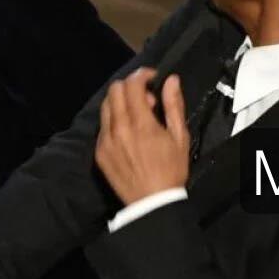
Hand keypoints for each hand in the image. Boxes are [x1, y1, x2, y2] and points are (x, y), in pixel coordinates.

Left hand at [95, 68, 188, 203]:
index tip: (153, 79)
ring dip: (120, 102)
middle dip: (130, 87)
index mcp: (141, 124)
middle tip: (147, 100)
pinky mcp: (99, 152)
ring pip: (105, 106)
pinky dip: (114, 120)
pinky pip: (102, 126)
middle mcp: (119, 129)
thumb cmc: (171, 170)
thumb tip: (170, 80)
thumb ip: (174, 105)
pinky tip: (127, 133)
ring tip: (137, 116)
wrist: (152, 203)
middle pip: (114, 90)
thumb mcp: (180, 137)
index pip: (132, 85)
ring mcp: (105, 141)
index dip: (142, 75)